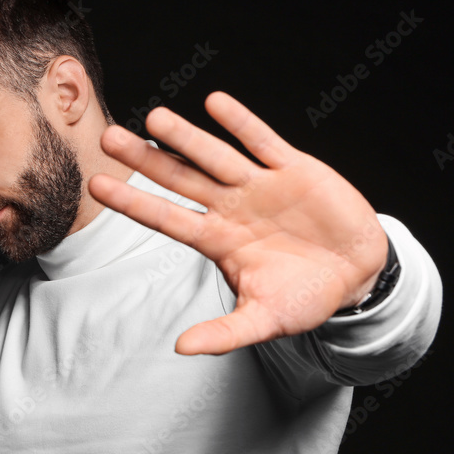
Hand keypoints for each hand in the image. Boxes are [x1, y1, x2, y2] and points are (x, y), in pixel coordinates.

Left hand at [88, 92, 387, 354]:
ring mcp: (259, 185)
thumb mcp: (264, 320)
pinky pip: (263, 141)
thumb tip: (181, 349)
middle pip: (180, 179)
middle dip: (146, 159)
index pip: (166, 217)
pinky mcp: (293, 168)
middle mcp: (231, 207)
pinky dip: (241, 123)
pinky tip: (215, 103)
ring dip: (186, 136)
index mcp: (218, 240)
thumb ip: (224, 334)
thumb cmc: (305, 296)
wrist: (356, 273)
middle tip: (108, 138)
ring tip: (154, 117)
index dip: (132, 202)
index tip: (96, 185)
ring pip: (215, 156)